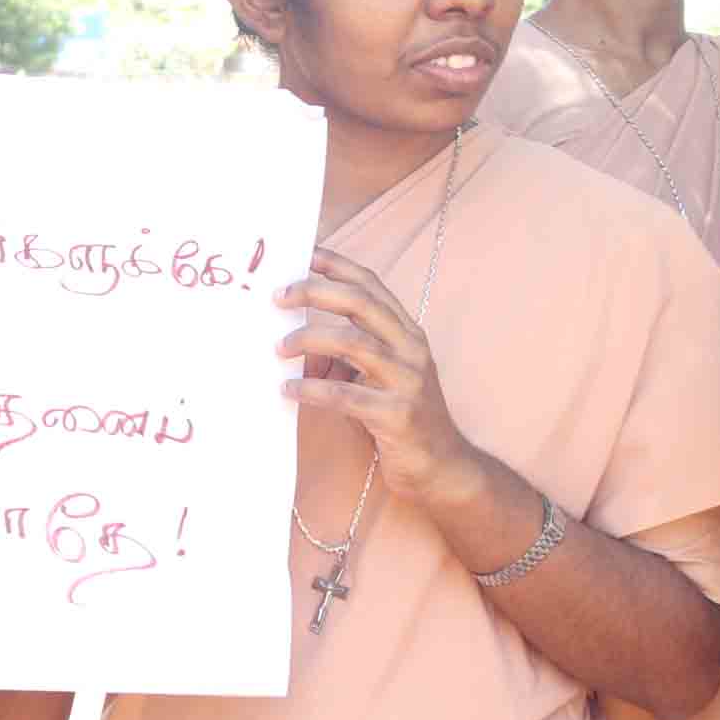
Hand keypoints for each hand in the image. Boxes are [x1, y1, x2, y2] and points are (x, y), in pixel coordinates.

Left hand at [277, 250, 481, 503]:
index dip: (336, 265)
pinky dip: (312, 389)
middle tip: (277, 296)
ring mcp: (408, 381)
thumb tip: (286, 331)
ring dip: (309, 340)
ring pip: (355, 343)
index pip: (370, 285)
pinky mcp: (397, 415)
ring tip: (277, 348)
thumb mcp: (373, 374)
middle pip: (361, 303)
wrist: (442, 466)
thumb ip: (342, 350)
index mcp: (406, 332)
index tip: (301, 253)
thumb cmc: (397, 414)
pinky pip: (347, 396)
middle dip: (316, 292)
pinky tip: (287, 390)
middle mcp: (411, 349)